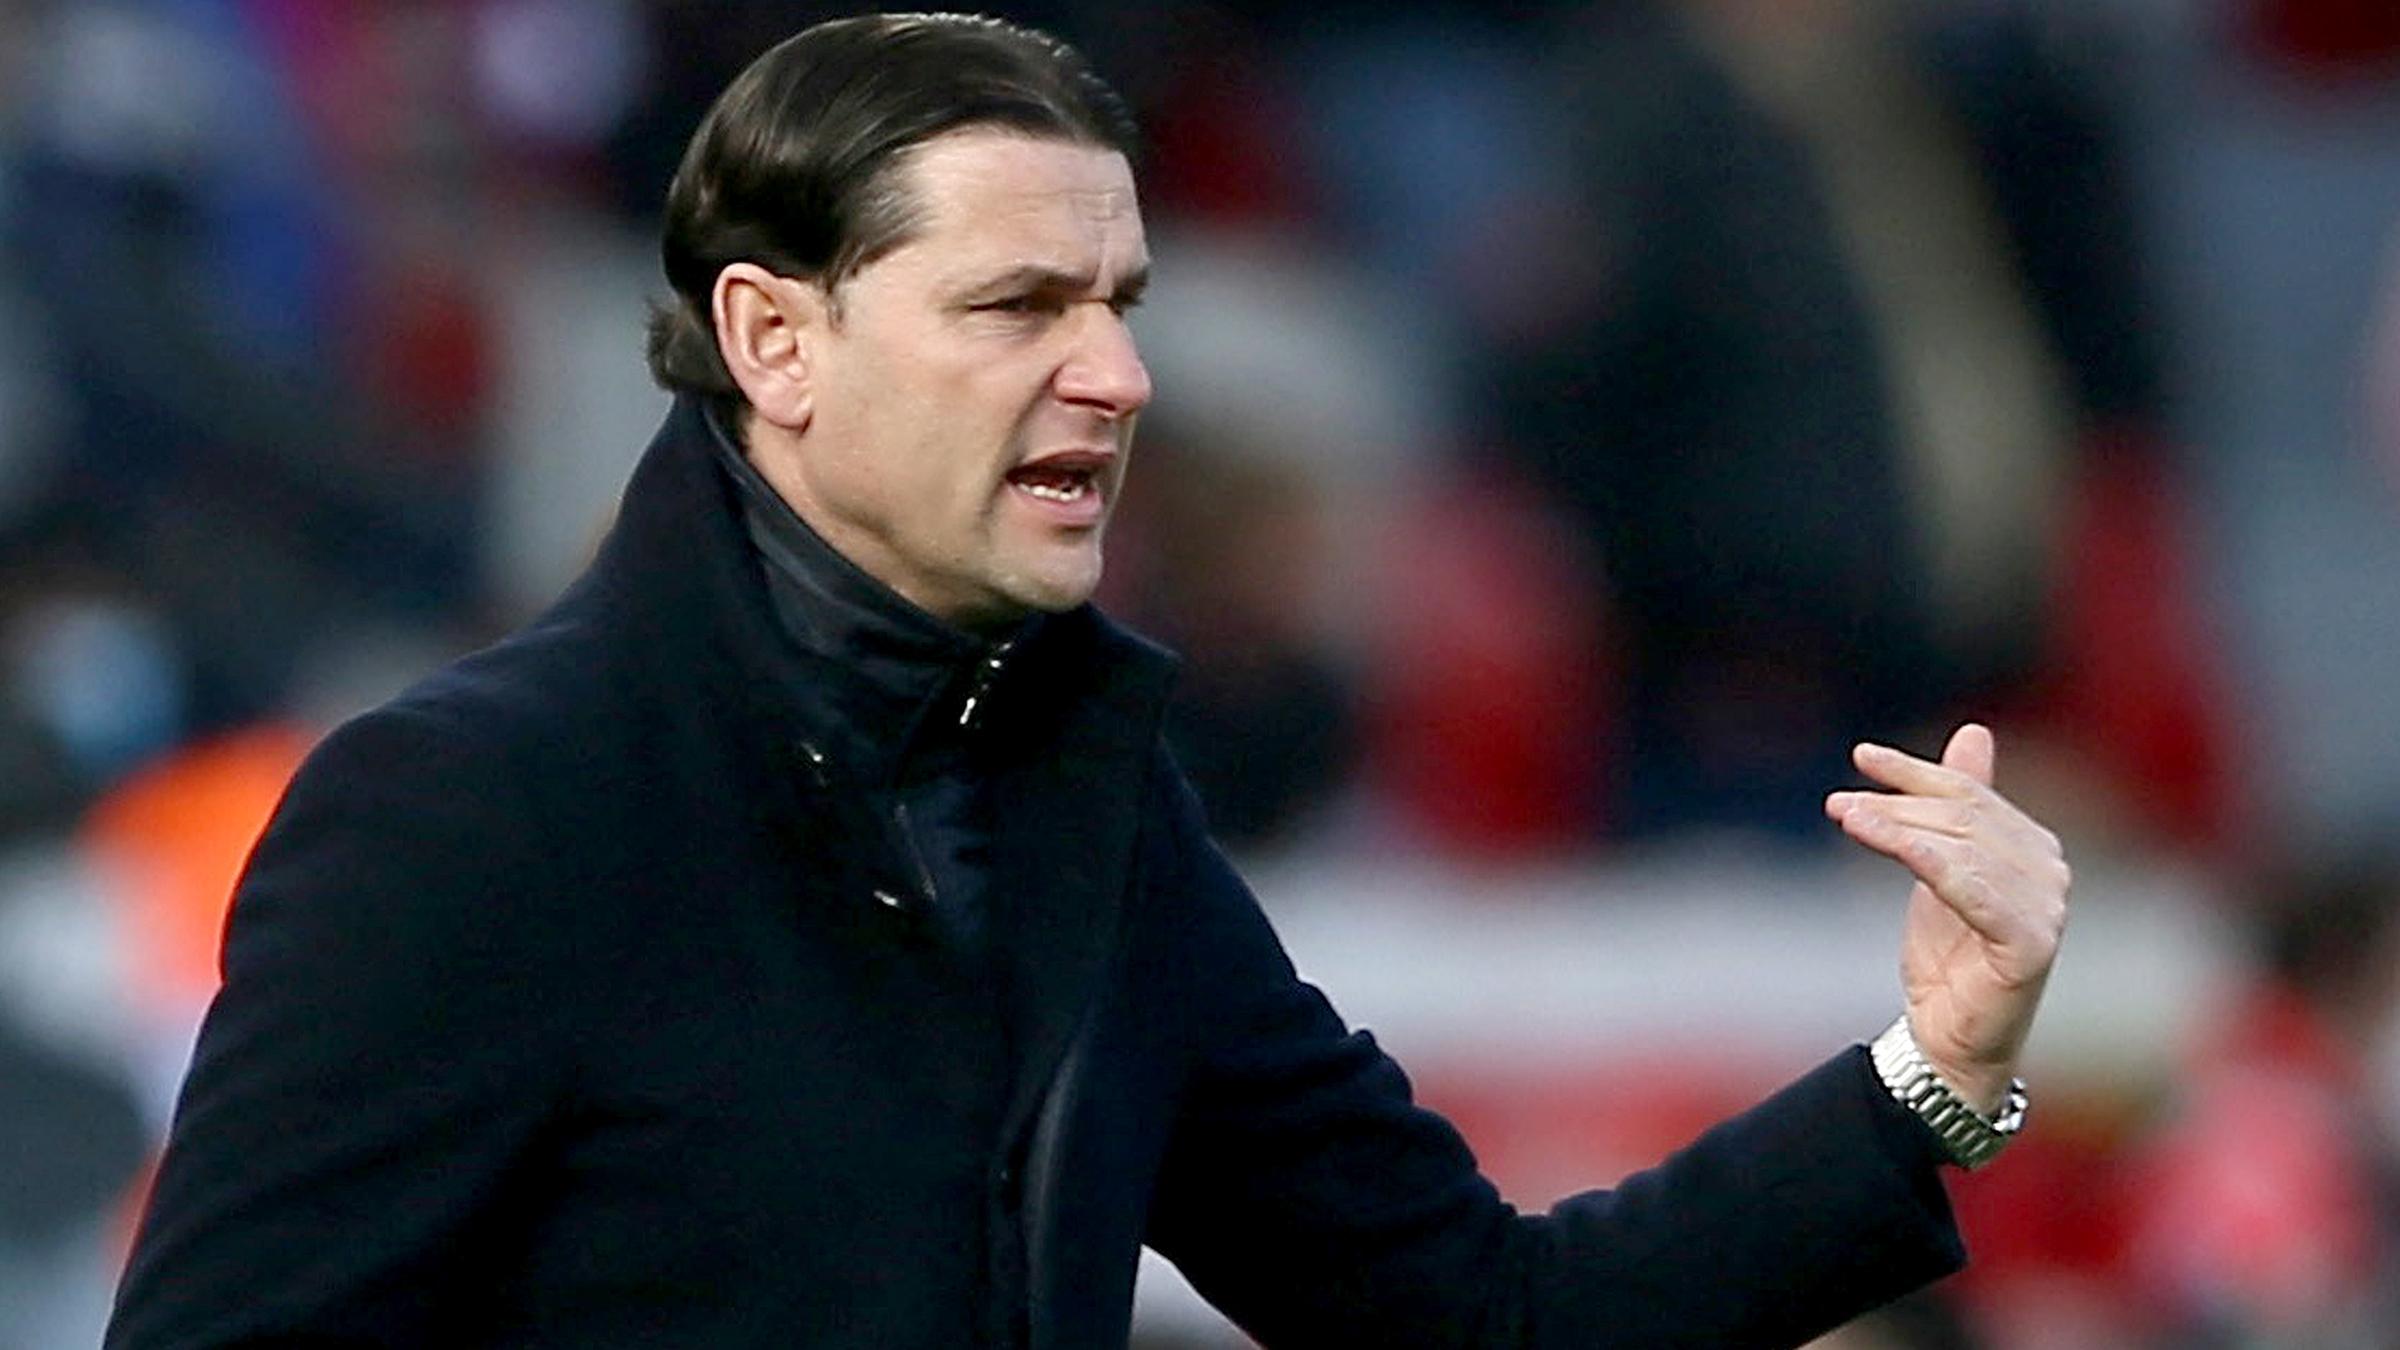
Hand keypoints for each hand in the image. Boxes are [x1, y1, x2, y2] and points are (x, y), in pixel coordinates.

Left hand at [1824, 724, 2070, 1113]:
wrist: (1950, 1038)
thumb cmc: (1949, 954)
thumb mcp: (1940, 867)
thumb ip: (1957, 806)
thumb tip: (1974, 731)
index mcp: (2033, 846)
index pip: (1970, 793)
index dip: (1915, 772)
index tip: (1861, 756)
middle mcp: (2049, 871)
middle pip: (1962, 817)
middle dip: (1894, 805)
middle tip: (1838, 803)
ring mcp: (2047, 908)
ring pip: (1961, 846)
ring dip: (1896, 827)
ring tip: (1843, 816)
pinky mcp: (2031, 943)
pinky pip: (1973, 889)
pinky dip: (1927, 858)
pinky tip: (1887, 842)